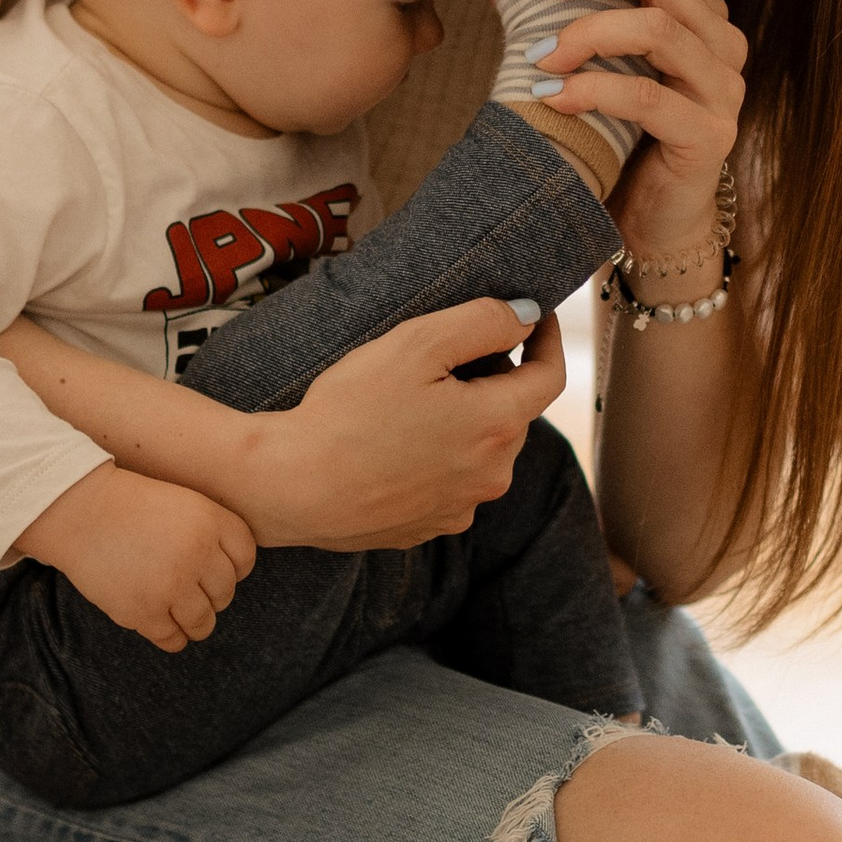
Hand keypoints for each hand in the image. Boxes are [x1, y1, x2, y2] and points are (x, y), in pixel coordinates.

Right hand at [14, 465, 255, 651]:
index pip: (246, 558)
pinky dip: (173, 637)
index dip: (236, 568)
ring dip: (197, 622)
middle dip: (213, 594)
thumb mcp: (183, 502)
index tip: (218, 571)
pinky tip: (164, 624)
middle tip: (192, 589)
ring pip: (204, 622)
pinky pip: (173, 639)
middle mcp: (197, 554)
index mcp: (210, 521)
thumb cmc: (130, 506)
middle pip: (225, 592)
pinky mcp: (144, 612)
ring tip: (182, 613)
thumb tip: (235, 574)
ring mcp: (171, 586)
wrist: (79, 512)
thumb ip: (213, 531)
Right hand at [252, 298, 569, 550]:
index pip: (550, 376)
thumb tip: (528, 314)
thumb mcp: (417, 344)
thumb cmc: (350, 412)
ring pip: (482, 447)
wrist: (292, 487)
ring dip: (467, 418)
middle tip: (448, 353)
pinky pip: (452, 480)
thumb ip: (483, 321)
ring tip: (415, 398)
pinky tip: (397, 441)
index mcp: (498, 425)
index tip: (534, 314)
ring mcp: (462, 507)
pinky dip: (440, 454)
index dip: (547, 339)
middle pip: (513, 411)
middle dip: (494, 377)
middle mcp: (492, 474)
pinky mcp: (430, 526)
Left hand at [527, 0, 745, 269]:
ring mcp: (723, 88)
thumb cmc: (621, 139)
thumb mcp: (599, 68)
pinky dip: (595, 90)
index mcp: (697, 13)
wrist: (654, 225)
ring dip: (588, 33)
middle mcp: (721, 42)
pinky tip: (555, 96)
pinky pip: (650, 98)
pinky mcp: (712, 134)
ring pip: (658, 31)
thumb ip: (577, 20)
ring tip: (536, 54)